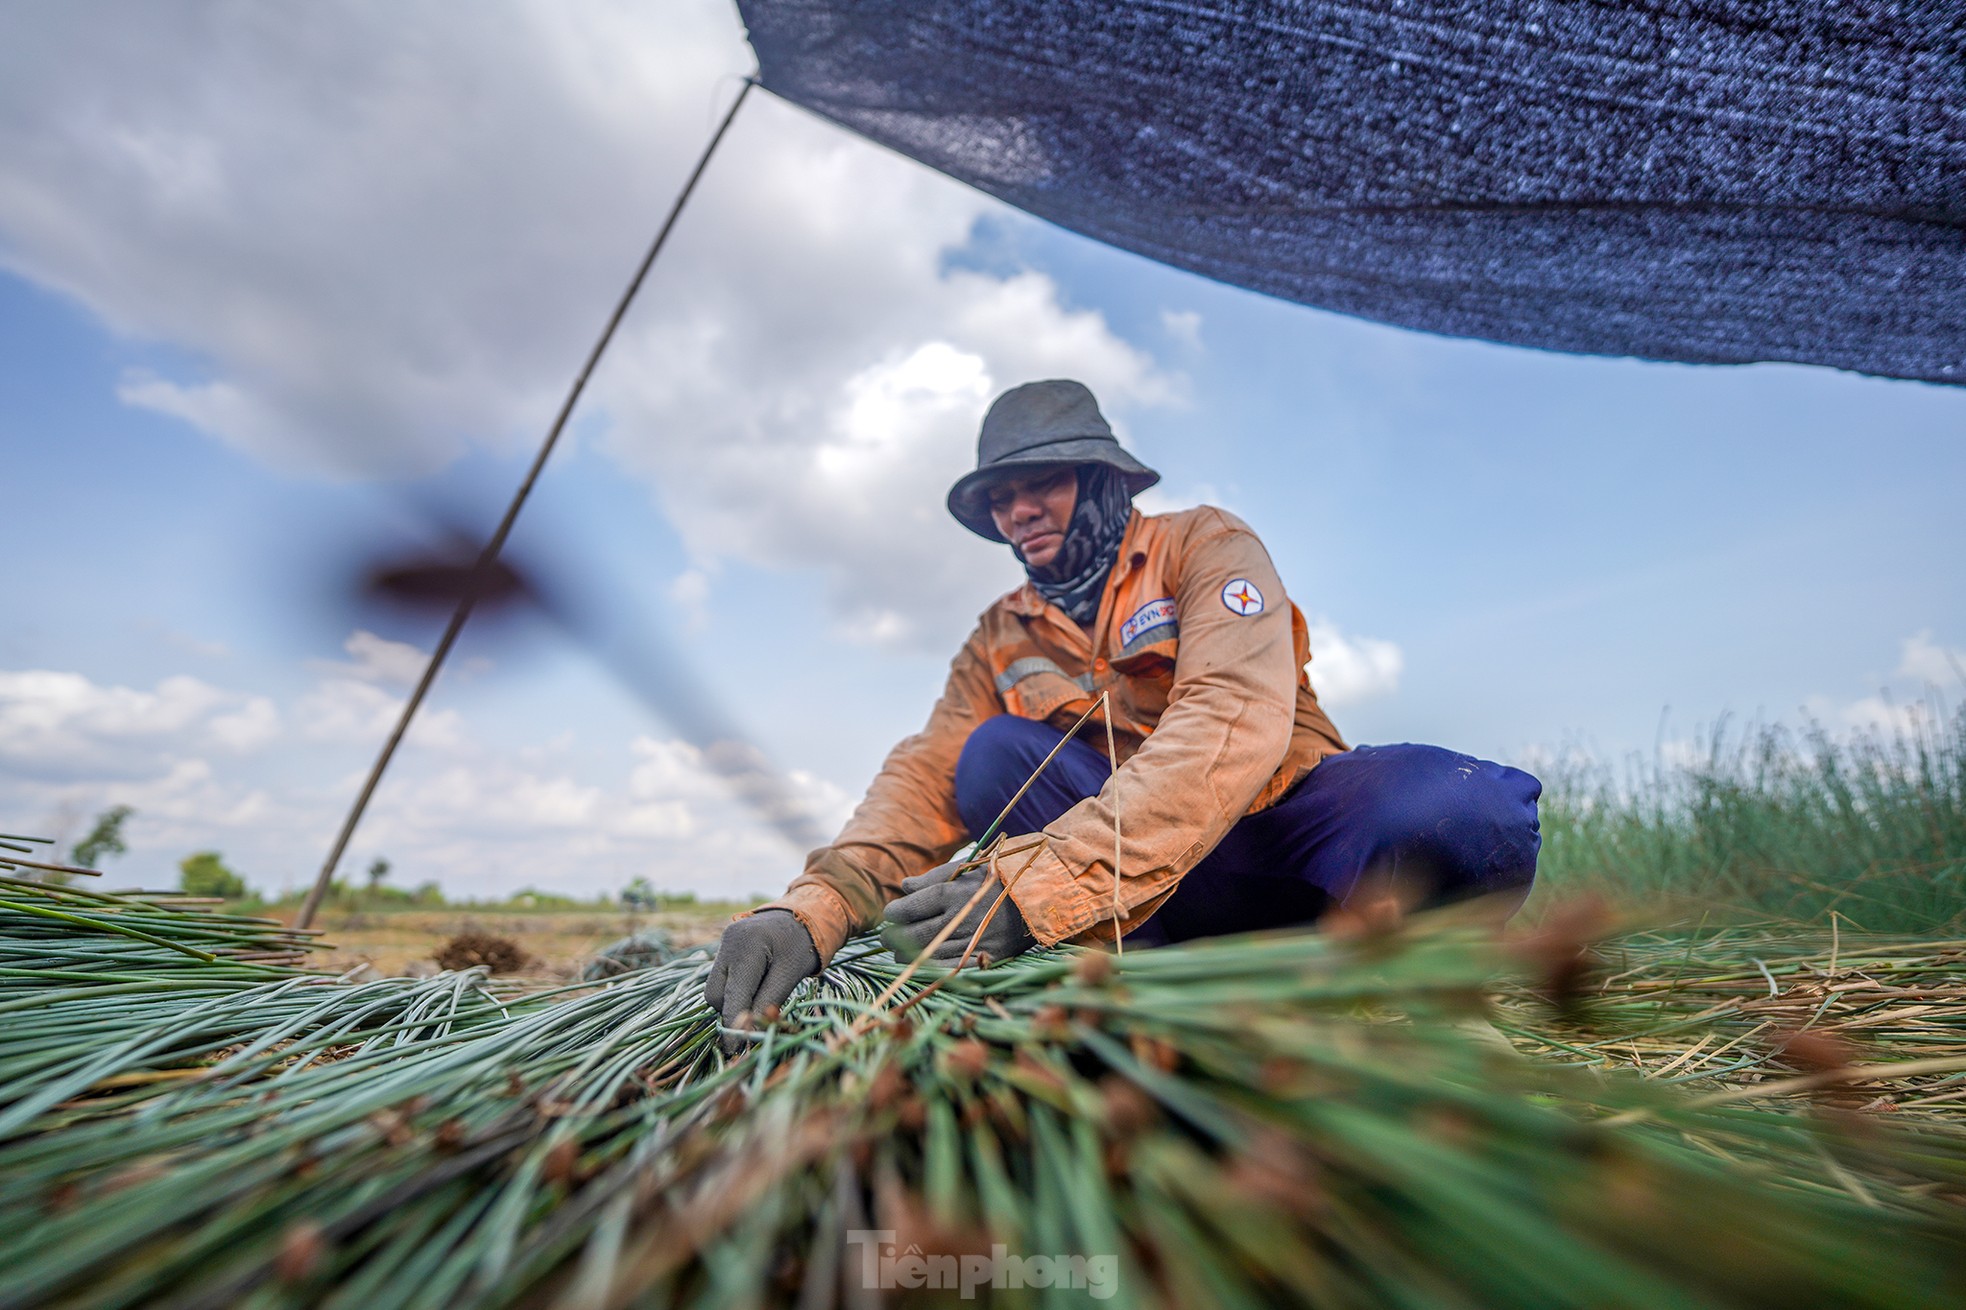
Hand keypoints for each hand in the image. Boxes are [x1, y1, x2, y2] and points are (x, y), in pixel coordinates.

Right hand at [704, 910, 818, 1054]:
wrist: (804, 915)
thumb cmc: (803, 946)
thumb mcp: (791, 975)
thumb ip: (768, 1001)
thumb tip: (747, 1032)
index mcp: (748, 947)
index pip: (732, 996)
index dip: (732, 1025)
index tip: (734, 1050)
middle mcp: (729, 942)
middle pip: (715, 994)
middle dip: (731, 1011)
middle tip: (755, 1019)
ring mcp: (724, 942)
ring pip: (714, 988)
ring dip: (732, 1000)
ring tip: (759, 996)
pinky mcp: (724, 945)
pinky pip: (721, 976)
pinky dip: (734, 988)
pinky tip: (754, 985)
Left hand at [883, 860, 1036, 966]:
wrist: (1039, 897)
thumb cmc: (998, 877)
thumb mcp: (966, 868)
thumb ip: (932, 877)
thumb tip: (904, 887)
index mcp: (953, 893)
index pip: (909, 908)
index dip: (893, 913)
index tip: (891, 914)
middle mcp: (960, 918)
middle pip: (913, 935)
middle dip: (893, 938)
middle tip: (887, 937)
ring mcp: (972, 940)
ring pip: (927, 956)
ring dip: (907, 957)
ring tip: (900, 953)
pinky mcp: (984, 957)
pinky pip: (949, 969)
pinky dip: (930, 969)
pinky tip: (921, 965)